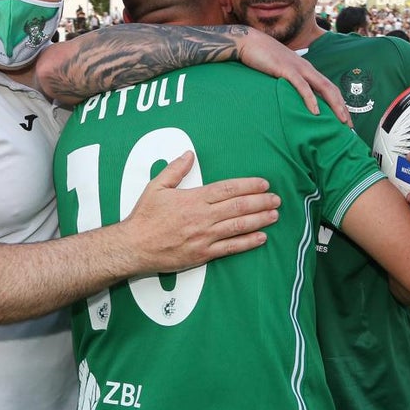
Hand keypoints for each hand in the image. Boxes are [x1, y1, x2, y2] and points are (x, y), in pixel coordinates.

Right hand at [121, 152, 279, 272]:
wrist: (133, 246)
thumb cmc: (144, 217)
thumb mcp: (156, 187)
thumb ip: (175, 170)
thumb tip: (189, 154)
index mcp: (193, 199)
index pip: (227, 189)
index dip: (248, 185)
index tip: (263, 184)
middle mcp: (202, 217)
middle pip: (238, 207)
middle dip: (260, 202)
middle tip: (276, 198)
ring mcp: (204, 237)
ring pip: (238, 226)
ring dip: (259, 220)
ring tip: (275, 215)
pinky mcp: (203, 254)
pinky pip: (230, 248)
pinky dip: (248, 242)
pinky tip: (261, 237)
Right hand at [235, 28, 350, 125]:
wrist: (248, 42)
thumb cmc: (262, 58)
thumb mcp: (280, 72)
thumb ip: (289, 83)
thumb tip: (293, 99)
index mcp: (306, 70)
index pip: (329, 87)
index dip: (339, 103)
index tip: (345, 119)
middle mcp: (306, 68)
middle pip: (331, 89)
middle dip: (343, 107)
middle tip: (350, 126)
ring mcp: (297, 68)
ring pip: (323, 87)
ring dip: (334, 105)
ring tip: (341, 120)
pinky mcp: (286, 69)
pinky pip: (302, 86)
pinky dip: (310, 99)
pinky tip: (316, 112)